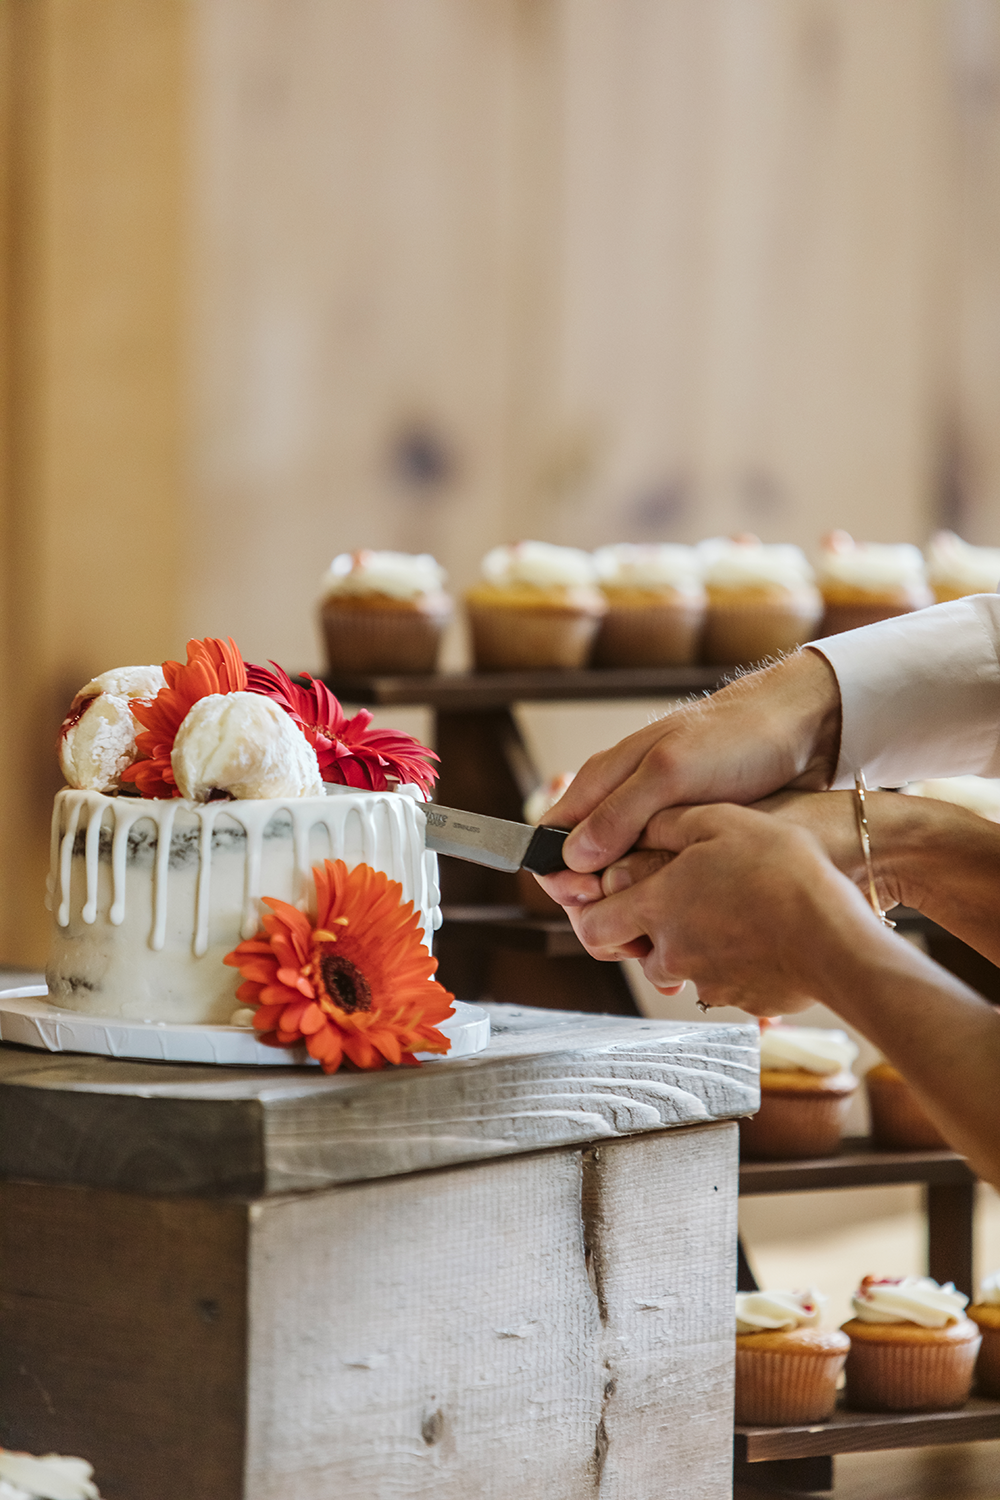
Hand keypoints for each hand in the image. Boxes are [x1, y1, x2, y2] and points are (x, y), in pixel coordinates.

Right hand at [537, 649, 841, 907]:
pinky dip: (663, 909)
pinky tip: (684, 931)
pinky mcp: (688, 841)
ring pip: (622, 882)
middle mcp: (623, 805)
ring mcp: (655, 825)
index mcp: (604, 779)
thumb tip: (572, 857)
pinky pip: (659, 883)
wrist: (804, 729)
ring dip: (631, 915)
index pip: (551, 838)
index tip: (591, 903)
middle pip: (582, 870)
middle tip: (630, 933)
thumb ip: (619, 813)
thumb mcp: (672, 771)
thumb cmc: (737, 738)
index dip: (560, 877)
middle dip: (596, 908)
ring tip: (657, 941)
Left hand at [566, 802, 883, 1013]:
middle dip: (642, 930)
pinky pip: (724, 982)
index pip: (591, 924)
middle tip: (674, 900)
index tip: (607, 894)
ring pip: (677, 968)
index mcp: (656, 906)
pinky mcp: (743, 1000)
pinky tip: (759, 934)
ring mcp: (707, 981)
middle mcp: (672, 952)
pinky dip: (731, 962)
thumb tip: (637, 826)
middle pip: (632, 950)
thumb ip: (668, 824)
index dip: (591, 911)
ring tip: (725, 911)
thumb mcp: (721, 821)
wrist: (836, 935)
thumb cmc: (781, 870)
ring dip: (688, 945)